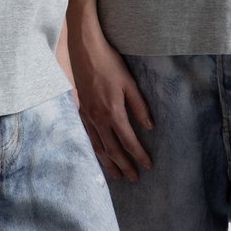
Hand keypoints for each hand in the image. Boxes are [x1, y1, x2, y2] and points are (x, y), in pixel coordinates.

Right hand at [68, 26, 153, 182]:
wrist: (85, 51)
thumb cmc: (110, 64)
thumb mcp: (129, 83)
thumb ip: (139, 106)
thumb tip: (149, 127)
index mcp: (113, 112)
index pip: (128, 141)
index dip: (138, 155)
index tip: (147, 166)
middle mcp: (98, 119)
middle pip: (112, 150)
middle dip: (124, 166)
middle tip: (134, 179)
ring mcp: (87, 116)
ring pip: (98, 147)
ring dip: (108, 163)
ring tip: (117, 175)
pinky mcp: (81, 111)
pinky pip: (88, 137)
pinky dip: (95, 150)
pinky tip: (99, 155)